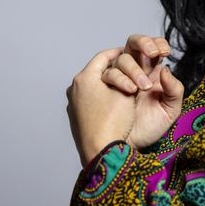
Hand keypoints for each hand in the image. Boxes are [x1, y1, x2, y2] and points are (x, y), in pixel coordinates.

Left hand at [66, 47, 136, 167]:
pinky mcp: (76, 118)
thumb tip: (130, 74)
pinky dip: (102, 98)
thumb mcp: (127, 92)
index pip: (103, 56)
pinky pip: (90, 101)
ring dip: (108, 84)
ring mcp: (73, 104)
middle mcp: (75, 88)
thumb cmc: (113, 122)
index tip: (130, 52)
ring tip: (125, 87)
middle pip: (97, 71)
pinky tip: (114, 104)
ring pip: (93, 87)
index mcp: (85, 78)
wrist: (100, 153)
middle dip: (114, 69)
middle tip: (130, 69)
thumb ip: (128, 77)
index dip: (119, 53)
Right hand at [101, 35, 183, 148]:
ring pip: (122, 58)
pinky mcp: (106, 87)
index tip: (165, 52)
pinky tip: (130, 91)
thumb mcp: (170, 111)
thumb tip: (165, 69)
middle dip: (143, 42)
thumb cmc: (150, 129)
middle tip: (153, 52)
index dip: (158, 44)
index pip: (154, 48)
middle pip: (134, 44)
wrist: (129, 147)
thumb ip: (175, 90)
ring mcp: (120, 78)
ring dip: (134, 68)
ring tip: (143, 88)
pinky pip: (109, 73)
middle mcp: (135, 71)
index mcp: (152, 73)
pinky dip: (119, 77)